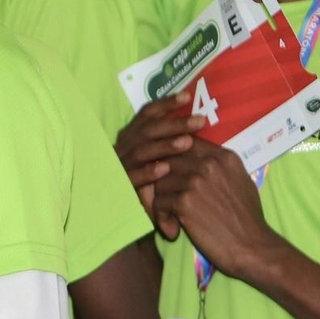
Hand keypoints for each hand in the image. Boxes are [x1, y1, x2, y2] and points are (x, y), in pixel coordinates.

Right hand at [114, 91, 204, 233]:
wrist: (136, 222)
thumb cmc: (157, 188)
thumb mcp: (165, 161)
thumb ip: (175, 144)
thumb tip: (199, 120)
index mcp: (133, 137)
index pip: (148, 115)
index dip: (165, 104)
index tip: (187, 97)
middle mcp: (123, 148)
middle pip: (147, 130)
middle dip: (173, 124)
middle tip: (199, 121)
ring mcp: (120, 167)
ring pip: (141, 151)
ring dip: (164, 145)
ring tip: (187, 142)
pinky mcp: (119, 187)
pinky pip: (132, 177)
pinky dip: (147, 171)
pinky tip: (164, 168)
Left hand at [152, 138, 285, 281]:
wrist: (253, 248)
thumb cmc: (247, 219)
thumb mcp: (240, 182)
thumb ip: (217, 166)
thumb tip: (191, 156)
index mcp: (223, 156)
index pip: (185, 143)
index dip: (173, 159)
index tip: (173, 178)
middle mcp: (209, 163)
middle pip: (168, 161)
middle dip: (163, 182)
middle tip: (166, 202)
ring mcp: (196, 180)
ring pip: (159, 182)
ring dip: (161, 202)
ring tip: (171, 219)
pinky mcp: (185, 201)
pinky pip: (159, 202)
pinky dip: (162, 218)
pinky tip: (173, 230)